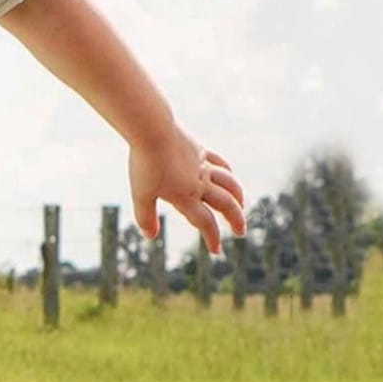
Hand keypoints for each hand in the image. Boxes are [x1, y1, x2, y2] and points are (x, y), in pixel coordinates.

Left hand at [129, 123, 245, 254]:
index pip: (204, 222)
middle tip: (240, 232)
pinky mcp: (200, 150)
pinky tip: (229, 175)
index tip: (216, 250)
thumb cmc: (144, 163)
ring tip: (242, 205)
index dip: (212, 238)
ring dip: (238, 196)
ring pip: (229, 183)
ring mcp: (202, 165)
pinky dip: (228, 171)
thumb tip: (150, 237)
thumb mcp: (140, 194)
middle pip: (225, 204)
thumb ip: (146, 217)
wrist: (152, 130)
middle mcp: (199, 183)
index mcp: (186, 196)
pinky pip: (219, 162)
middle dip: (235, 220)